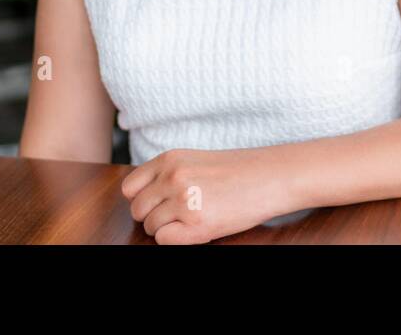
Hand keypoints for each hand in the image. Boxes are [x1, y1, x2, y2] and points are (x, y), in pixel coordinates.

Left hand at [121, 146, 295, 243]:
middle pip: (138, 210)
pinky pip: (164, 240)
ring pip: (151, 227)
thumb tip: (140, 200)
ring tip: (192, 219)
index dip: (141, 199)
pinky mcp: (197, 224)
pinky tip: (197, 228)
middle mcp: (173, 178)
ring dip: (167, 228)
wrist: (270, 177)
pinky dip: (176, 239)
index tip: (157, 203)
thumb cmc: (237, 171)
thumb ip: (167, 174)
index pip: (130, 187)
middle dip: (153, 216)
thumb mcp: (194, 161)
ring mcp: (184, 201)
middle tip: (177, 215)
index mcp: (170, 159)